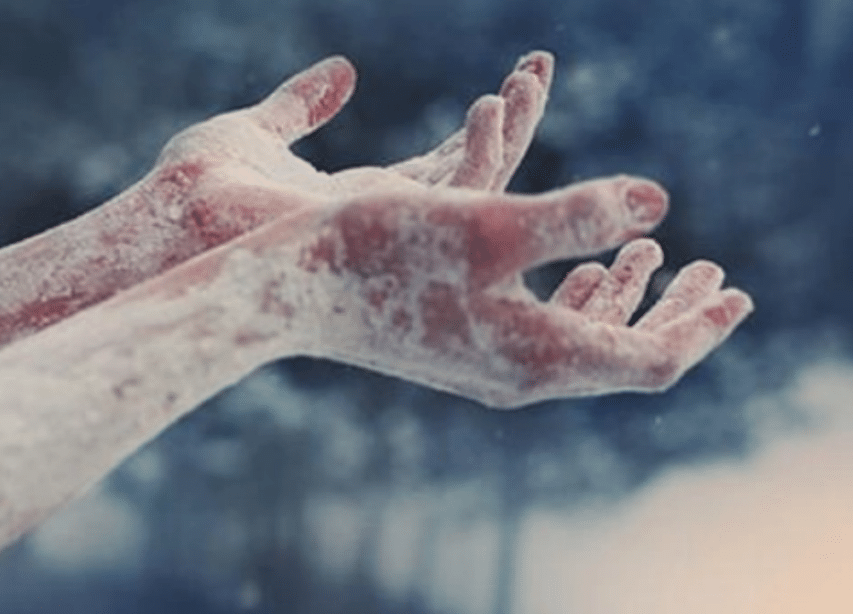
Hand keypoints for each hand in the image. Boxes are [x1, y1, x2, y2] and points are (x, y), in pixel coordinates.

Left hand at [145, 51, 554, 240]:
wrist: (168, 221)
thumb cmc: (198, 185)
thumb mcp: (259, 128)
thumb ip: (304, 104)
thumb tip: (343, 67)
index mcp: (362, 200)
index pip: (445, 163)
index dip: (484, 123)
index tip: (516, 73)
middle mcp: (385, 224)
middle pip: (473, 176)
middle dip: (513, 122)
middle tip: (538, 66)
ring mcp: (389, 234)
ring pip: (479, 190)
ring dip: (511, 131)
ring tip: (528, 76)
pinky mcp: (388, 233)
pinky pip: (459, 200)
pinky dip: (484, 153)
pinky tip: (493, 105)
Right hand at [238, 177, 751, 408]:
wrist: (291, 287)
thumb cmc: (381, 251)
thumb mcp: (488, 223)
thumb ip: (577, 215)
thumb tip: (656, 202)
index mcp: (537, 357)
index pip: (648, 360)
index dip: (700, 328)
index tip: (736, 292)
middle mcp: (519, 374)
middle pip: (621, 356)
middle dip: (674, 314)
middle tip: (717, 275)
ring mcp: (487, 364)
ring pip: (580, 341)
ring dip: (623, 299)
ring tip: (661, 258)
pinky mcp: (460, 345)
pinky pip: (541, 331)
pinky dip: (574, 297)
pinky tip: (580, 267)